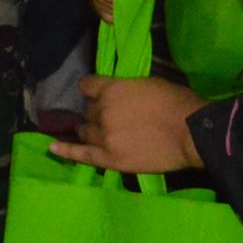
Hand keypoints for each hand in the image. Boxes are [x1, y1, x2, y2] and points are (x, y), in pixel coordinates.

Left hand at [54, 75, 205, 173]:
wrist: (191, 133)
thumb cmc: (176, 103)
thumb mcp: (147, 83)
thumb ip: (124, 88)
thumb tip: (116, 94)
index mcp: (112, 89)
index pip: (87, 86)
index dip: (93, 90)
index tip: (96, 92)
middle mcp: (102, 111)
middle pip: (87, 110)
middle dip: (95, 111)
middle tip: (109, 116)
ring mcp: (103, 136)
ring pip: (84, 130)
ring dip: (87, 128)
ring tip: (93, 130)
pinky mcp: (108, 158)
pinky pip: (81, 154)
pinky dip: (65, 151)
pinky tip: (52, 147)